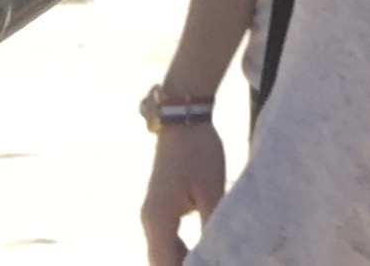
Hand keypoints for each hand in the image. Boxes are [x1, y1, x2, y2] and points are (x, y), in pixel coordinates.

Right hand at [138, 120, 225, 265]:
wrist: (183, 119)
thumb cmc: (199, 152)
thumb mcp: (212, 191)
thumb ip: (212, 226)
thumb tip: (219, 252)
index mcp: (159, 219)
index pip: (163, 264)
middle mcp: (150, 220)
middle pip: (160, 261)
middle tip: (211, 263)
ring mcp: (152, 213)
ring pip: (162, 251)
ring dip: (181, 261)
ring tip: (209, 260)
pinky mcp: (160, 206)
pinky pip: (166, 238)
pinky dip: (180, 250)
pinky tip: (202, 250)